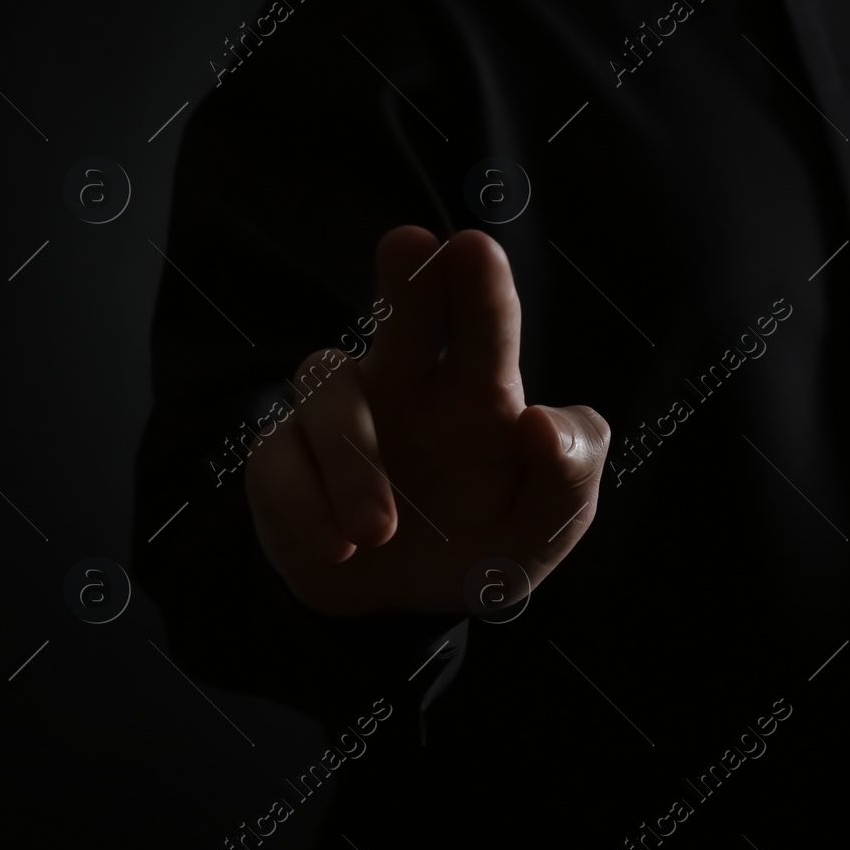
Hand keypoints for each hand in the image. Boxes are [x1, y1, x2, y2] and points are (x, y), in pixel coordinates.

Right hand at [244, 225, 611, 615]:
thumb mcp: (549, 523)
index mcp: (479, 393)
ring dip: (354, 464)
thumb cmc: (485, 541)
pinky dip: (309, 510)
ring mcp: (339, 418)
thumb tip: (541, 421)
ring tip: (381, 533)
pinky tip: (341, 549)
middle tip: (409, 242)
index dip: (479, 285)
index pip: (483, 326)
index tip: (475, 248)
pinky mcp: (282, 458)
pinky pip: (280, 464)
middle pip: (401, 317)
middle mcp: (407, 386)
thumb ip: (568, 472)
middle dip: (406, 280)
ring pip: (330, 392)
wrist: (402, 608)